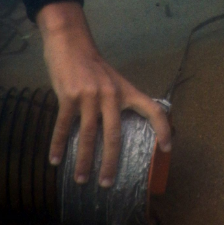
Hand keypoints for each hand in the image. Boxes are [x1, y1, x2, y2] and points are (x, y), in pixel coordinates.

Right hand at [37, 2, 171, 187]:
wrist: (70, 41)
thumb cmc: (92, 65)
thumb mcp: (113, 80)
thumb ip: (117, 101)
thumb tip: (118, 129)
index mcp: (126, 91)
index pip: (153, 110)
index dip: (164, 129)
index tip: (168, 148)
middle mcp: (112, 94)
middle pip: (115, 134)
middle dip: (111, 162)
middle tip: (107, 184)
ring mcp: (90, 95)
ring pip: (89, 134)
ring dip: (84, 160)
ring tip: (81, 180)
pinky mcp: (69, 95)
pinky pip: (65, 126)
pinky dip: (59, 144)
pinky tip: (55, 160)